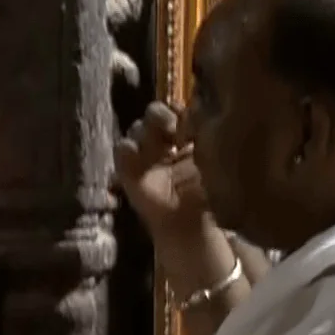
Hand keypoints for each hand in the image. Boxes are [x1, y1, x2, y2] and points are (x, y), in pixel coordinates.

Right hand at [114, 102, 209, 237]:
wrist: (189, 226)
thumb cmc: (205, 195)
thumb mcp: (212, 162)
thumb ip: (204, 135)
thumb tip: (199, 109)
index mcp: (187, 136)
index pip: (178, 111)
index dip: (181, 112)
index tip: (191, 122)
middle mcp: (164, 142)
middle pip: (154, 114)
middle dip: (161, 115)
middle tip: (172, 127)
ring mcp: (145, 156)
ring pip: (137, 129)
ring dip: (146, 131)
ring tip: (160, 144)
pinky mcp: (128, 171)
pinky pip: (121, 151)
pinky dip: (126, 149)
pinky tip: (135, 152)